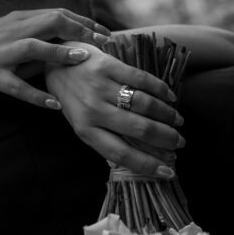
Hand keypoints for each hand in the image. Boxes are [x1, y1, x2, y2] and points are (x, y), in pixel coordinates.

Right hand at [0, 9, 110, 108]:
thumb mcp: (12, 33)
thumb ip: (39, 31)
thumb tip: (74, 34)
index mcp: (19, 20)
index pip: (57, 13)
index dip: (84, 21)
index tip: (106, 32)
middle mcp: (11, 32)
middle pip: (50, 21)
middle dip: (80, 30)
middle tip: (103, 42)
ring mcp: (0, 53)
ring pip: (33, 47)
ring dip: (59, 52)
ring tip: (83, 59)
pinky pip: (16, 86)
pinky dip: (37, 95)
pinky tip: (55, 104)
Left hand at [45, 45, 184, 176]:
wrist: (54, 61)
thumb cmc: (72, 98)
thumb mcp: (82, 122)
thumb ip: (105, 137)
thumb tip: (139, 158)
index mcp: (86, 131)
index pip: (121, 154)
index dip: (147, 165)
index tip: (167, 172)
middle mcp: (93, 110)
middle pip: (139, 128)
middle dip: (165, 138)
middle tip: (179, 142)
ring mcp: (100, 87)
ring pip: (143, 104)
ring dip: (166, 115)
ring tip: (177, 120)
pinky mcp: (107, 65)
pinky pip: (141, 79)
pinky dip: (160, 89)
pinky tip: (170, 97)